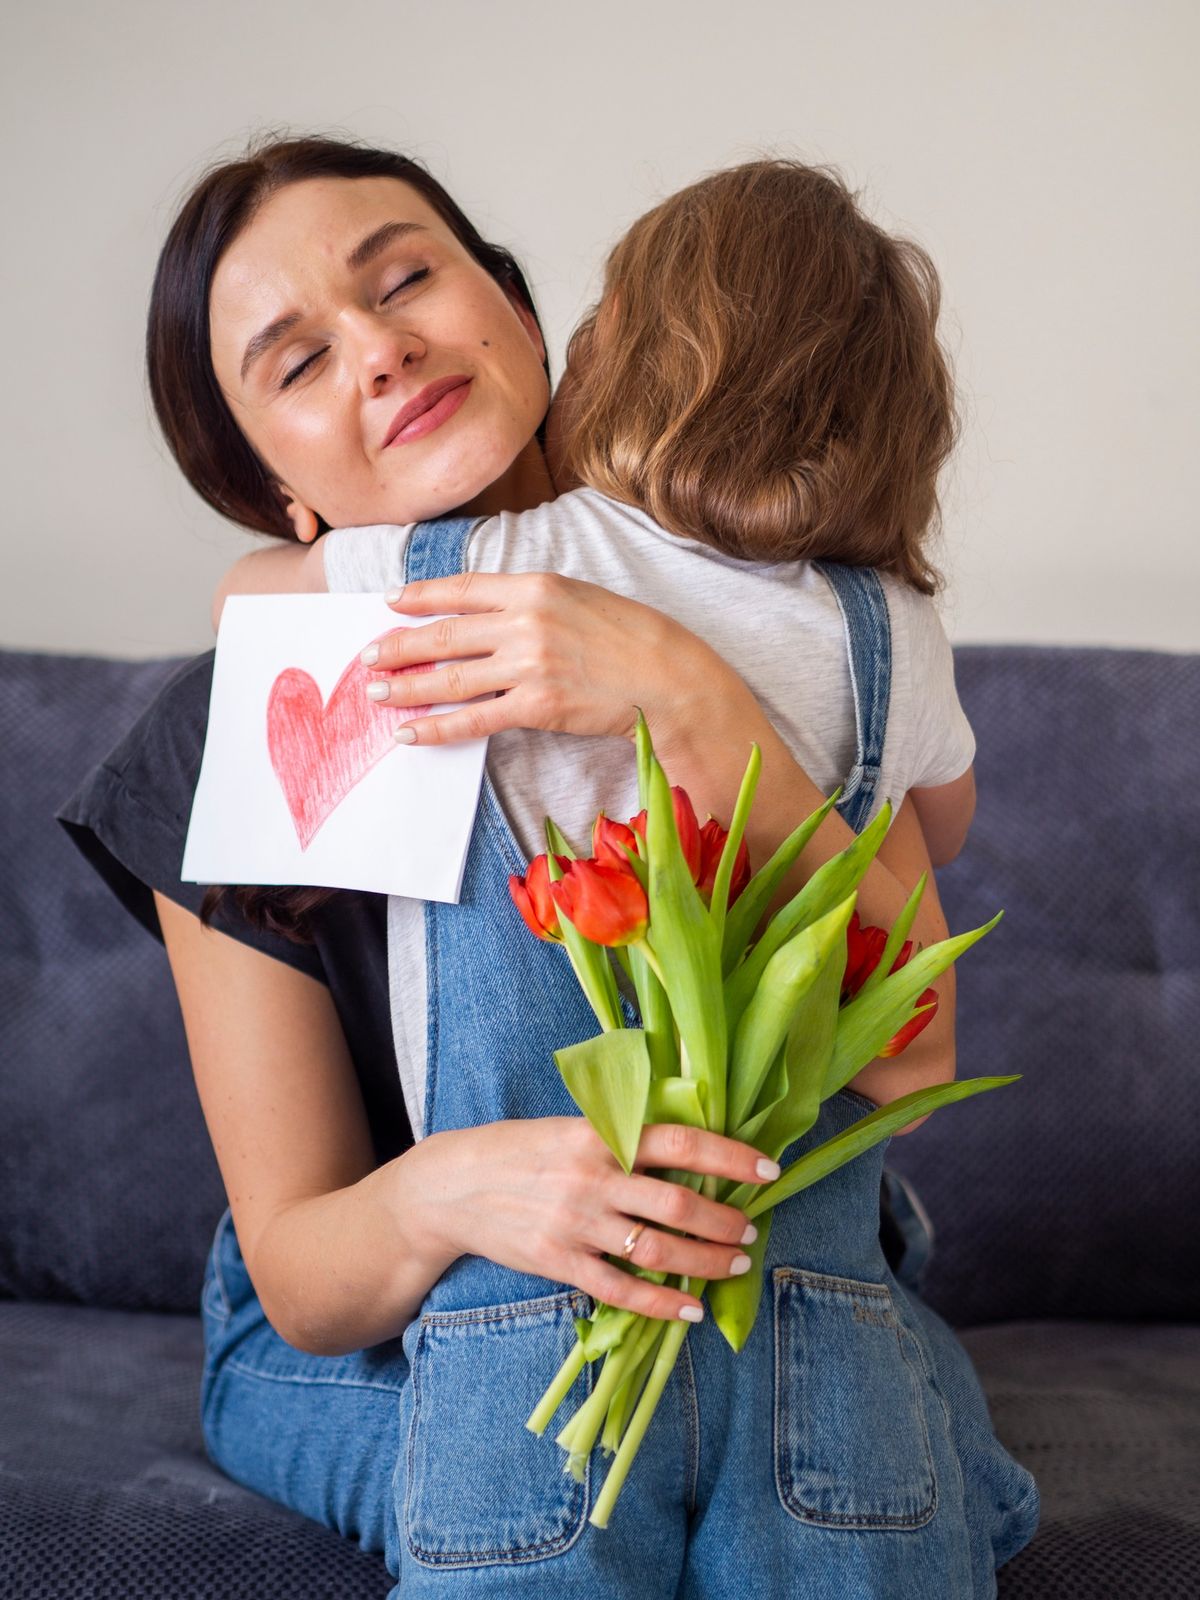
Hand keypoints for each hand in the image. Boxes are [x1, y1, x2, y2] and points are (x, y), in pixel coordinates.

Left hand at [358, 569, 755, 749]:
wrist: (670, 678)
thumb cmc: (632, 638)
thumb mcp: (579, 598)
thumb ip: (531, 602)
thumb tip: (487, 617)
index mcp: (536, 585)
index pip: (463, 589)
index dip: (421, 597)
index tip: (391, 602)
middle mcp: (526, 621)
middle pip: (445, 635)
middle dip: (399, 646)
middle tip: (366, 657)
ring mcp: (530, 665)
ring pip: (450, 677)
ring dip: (406, 687)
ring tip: (376, 695)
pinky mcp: (537, 706)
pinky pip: (474, 719)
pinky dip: (438, 727)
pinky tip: (412, 733)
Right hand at [411, 1116, 777, 1321]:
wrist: (453, 1187)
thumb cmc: (521, 1149)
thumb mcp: (571, 1126)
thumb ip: (622, 1136)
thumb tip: (688, 1146)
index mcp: (601, 1134)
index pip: (682, 1142)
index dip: (731, 1157)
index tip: (768, 1170)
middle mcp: (595, 1178)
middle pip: (678, 1204)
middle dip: (725, 1222)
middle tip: (750, 1231)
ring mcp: (577, 1223)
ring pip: (658, 1250)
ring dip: (705, 1262)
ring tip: (734, 1265)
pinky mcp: (559, 1261)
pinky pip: (622, 1290)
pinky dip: (661, 1304)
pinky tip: (689, 1310)